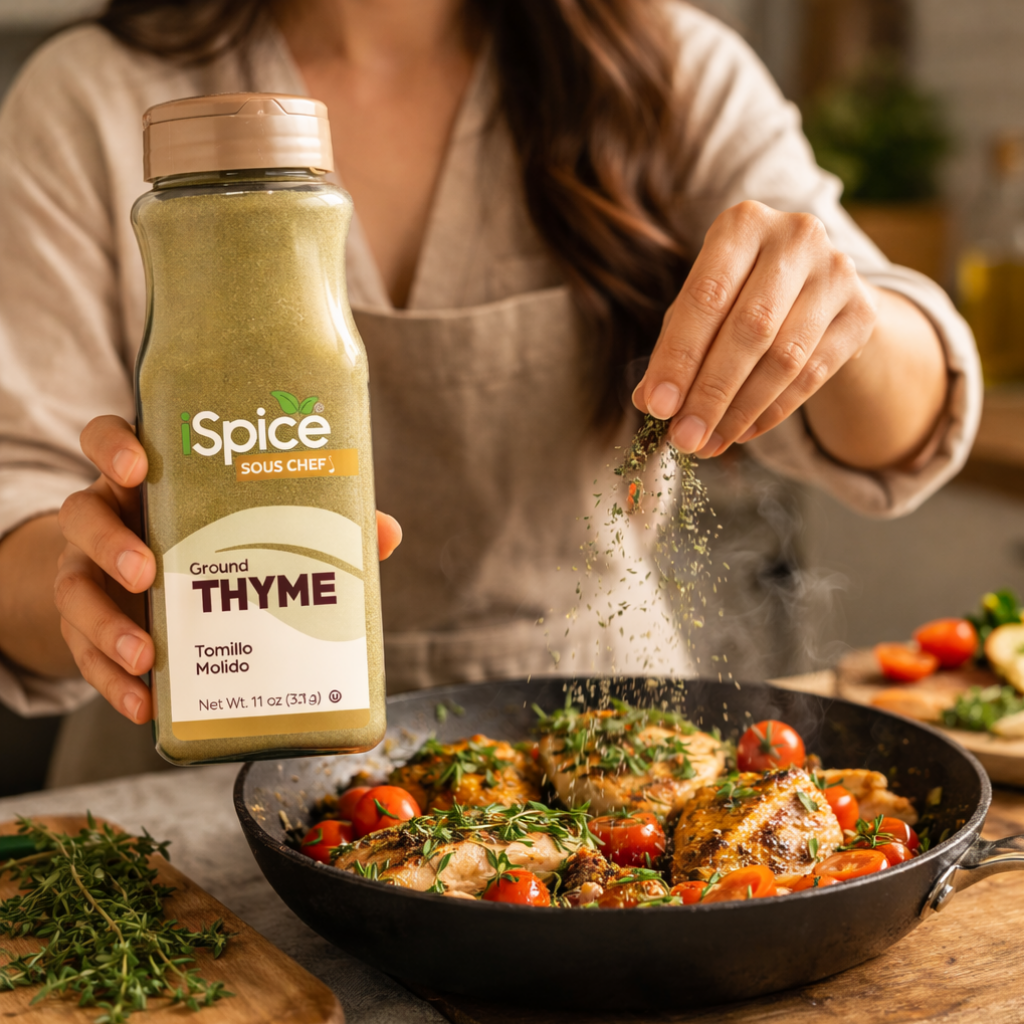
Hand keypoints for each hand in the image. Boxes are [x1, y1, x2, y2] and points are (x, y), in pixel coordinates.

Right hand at [54, 415, 401, 723]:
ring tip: (147, 654)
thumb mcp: (252, 525)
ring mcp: (92, 575)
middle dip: (110, 543)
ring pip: (75, 589)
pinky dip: (112, 682)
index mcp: (149, 480)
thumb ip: (316, 523)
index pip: (109, 441)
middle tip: (148, 572)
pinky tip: (144, 704)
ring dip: (106, 625)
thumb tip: (386, 532)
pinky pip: (86, 656)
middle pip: (82, 515)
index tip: (139, 465)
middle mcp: (109, 520)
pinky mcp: (88, 629)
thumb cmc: (215, 542)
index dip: (113, 446)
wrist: (153, 592)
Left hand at [633, 201, 877, 457]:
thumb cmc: (738, 293)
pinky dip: (772, 410)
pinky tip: (742, 432)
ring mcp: (837, 272)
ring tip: (709, 443)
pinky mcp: (862, 311)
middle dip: (710, 393)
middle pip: (749, 329)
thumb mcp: (701, 305)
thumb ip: (673, 346)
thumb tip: (649, 401)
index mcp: (743, 224)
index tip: (658, 406)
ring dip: (740, 410)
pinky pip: (813, 374)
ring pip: (784, 357)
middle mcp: (796, 237)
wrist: (814, 283)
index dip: (679, 357)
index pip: (705, 298)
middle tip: (684, 438)